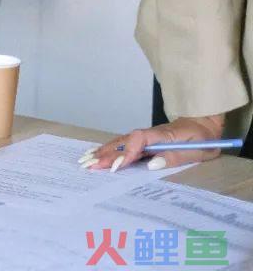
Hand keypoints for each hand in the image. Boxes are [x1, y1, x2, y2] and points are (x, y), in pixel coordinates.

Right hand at [82, 115, 224, 171]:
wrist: (203, 122)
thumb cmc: (203, 139)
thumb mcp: (198, 150)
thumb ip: (174, 156)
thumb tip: (151, 163)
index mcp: (164, 135)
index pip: (139, 140)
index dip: (127, 152)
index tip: (117, 166)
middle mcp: (150, 134)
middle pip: (124, 142)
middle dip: (106, 154)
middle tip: (89, 165)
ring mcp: (145, 136)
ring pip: (120, 142)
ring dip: (103, 151)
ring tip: (85, 160)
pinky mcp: (144, 140)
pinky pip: (123, 144)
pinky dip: (108, 148)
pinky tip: (97, 153)